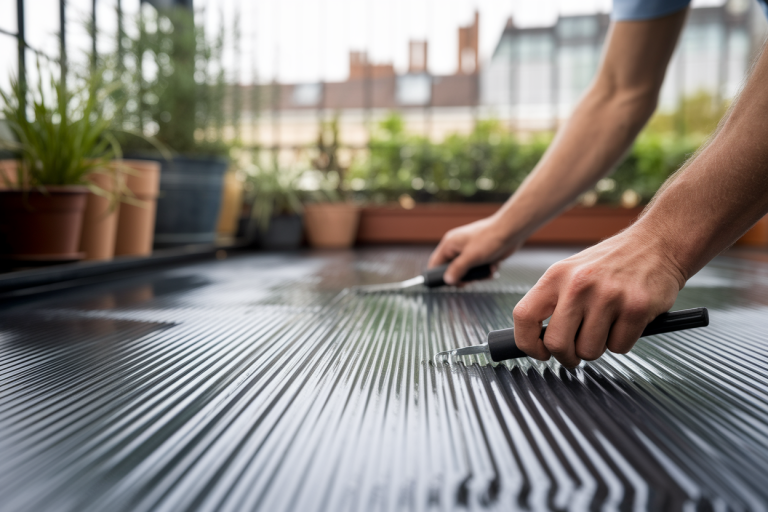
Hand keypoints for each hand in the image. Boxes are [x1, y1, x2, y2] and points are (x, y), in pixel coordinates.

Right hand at [428, 216, 520, 284]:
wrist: (511, 231)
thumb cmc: (489, 238)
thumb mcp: (470, 257)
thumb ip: (457, 270)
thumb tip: (448, 281)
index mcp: (449, 244)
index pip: (435, 263)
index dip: (438, 275)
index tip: (446, 285)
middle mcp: (457, 247)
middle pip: (451, 269)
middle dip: (463, 277)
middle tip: (471, 280)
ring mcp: (468, 250)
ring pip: (466, 271)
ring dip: (476, 275)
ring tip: (485, 271)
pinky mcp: (480, 254)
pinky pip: (477, 268)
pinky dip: (484, 271)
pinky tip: (492, 267)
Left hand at [512, 228, 685, 367]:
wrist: (657, 243)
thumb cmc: (612, 262)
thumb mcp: (572, 271)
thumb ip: (553, 301)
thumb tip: (537, 341)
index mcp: (556, 275)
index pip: (524, 316)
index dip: (527, 343)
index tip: (540, 352)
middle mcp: (578, 284)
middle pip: (556, 343)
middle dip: (567, 356)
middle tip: (575, 353)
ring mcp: (607, 296)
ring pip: (589, 351)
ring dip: (598, 347)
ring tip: (607, 324)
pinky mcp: (635, 308)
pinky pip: (619, 347)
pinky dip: (623, 341)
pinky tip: (626, 320)